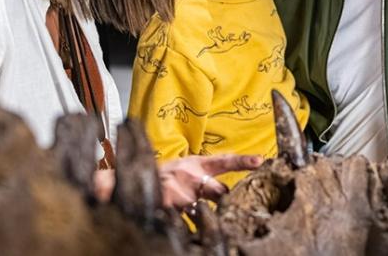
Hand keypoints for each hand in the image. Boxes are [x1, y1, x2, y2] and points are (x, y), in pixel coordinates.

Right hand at [92, 153, 262, 208]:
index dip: (242, 160)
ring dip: (201, 216)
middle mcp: (188, 175)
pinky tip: (179, 225)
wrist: (126, 181)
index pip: (224, 160)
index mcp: (195, 164)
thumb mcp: (183, 170)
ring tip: (193, 214)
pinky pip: (183, 222)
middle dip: (223, 201)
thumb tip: (226, 192)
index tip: (261, 160)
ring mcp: (177, 191)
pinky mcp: (165, 205)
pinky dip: (185, 226)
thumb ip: (204, 178)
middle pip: (218, 191)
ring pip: (202, 210)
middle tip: (228, 208)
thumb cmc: (162, 178)